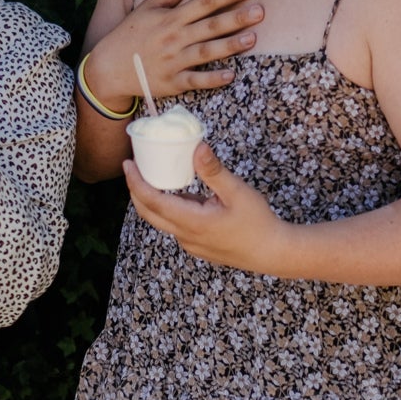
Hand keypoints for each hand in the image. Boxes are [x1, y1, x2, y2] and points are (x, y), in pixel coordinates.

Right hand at [86, 0, 261, 107]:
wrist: (108, 68)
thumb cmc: (130, 34)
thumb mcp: (148, 7)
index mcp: (171, 17)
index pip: (204, 2)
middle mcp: (174, 37)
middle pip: (210, 25)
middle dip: (236, 18)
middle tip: (260, 11)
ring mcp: (174, 61)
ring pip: (206, 52)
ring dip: (229, 45)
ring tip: (251, 39)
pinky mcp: (172, 82)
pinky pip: (195, 80)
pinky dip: (212, 79)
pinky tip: (230, 75)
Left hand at [123, 142, 298, 274]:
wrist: (272, 253)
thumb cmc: (258, 222)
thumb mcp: (237, 192)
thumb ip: (214, 171)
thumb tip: (196, 147)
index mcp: (191, 222)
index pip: (152, 202)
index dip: (135, 183)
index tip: (127, 164)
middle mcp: (185, 236)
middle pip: (148, 213)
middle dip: (136, 190)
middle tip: (133, 168)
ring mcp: (190, 243)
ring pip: (161, 220)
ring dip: (151, 200)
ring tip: (152, 176)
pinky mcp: (198, 245)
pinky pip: (175, 225)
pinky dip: (168, 208)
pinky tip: (178, 193)